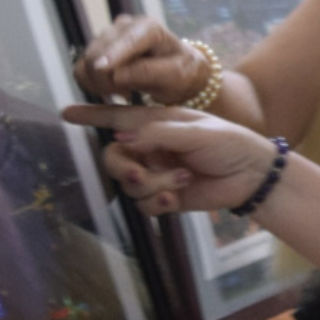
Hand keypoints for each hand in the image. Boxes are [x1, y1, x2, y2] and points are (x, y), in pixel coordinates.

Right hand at [60, 102, 274, 214]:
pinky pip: (143, 205)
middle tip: (140, 174)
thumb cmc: (230, 143)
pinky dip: (158, 203)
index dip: (92, 115)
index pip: (117, 117)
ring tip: (183, 180)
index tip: (66, 113)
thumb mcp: (196, 131)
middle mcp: (150, 147)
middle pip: (113, 159)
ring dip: (153, 186)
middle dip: (123, 169)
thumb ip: (158, 133)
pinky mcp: (164, 196)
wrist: (252, 175)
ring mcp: (156, 173)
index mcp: (156, 123)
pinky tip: (178, 197)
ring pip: (129, 186)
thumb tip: (121, 137)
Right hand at [74, 14, 209, 104]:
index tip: (102, 68)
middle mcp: (124, 25)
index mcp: (148, 27)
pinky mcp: (97, 49)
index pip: (127, 40)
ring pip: (86, 63)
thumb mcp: (175, 76)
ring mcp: (108, 36)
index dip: (113, 53)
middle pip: (99, 53)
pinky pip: (80, 70)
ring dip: (100, 84)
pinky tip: (113, 89)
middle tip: (128, 94)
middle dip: (108, 79)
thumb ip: (148, 73)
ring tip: (125, 91)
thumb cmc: (181, 72)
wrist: (177, 72)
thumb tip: (115, 74)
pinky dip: (92, 84)